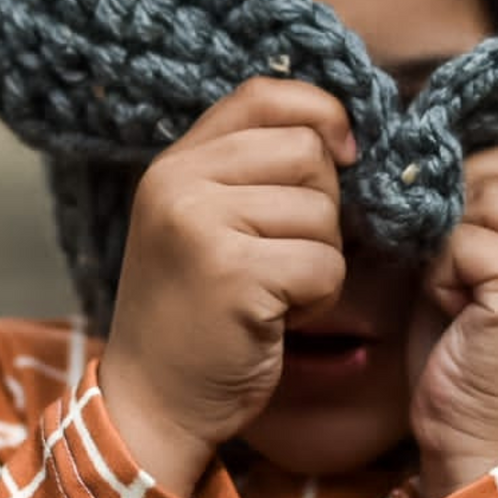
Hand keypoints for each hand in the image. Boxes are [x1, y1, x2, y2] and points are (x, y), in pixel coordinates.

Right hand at [98, 77, 355, 496]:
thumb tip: (344, 134)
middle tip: (284, 255)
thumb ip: (250, 171)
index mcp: (174, 163)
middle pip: (307, 152)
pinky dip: (319, 298)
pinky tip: (279, 317)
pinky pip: (325, 264)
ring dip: (320, 259)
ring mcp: (201, 226)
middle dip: (322, 207)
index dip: (322, 113)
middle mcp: (179, 182)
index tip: (344, 155)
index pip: (265, 94)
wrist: (152, 402)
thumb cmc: (196, 315)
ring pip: (323, 212)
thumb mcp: (204, 223)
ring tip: (274, 291)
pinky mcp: (232, 274)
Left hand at [407, 138, 497, 497]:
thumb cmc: (472, 365)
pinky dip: (441, 275)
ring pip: (485, 196)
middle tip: (460, 275)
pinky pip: (463, 239)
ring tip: (462, 301)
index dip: (493, 180)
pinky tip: (458, 317)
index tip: (472, 237)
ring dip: (449, 246)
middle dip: (466, 205)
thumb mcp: (491, 275)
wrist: (481, 451)